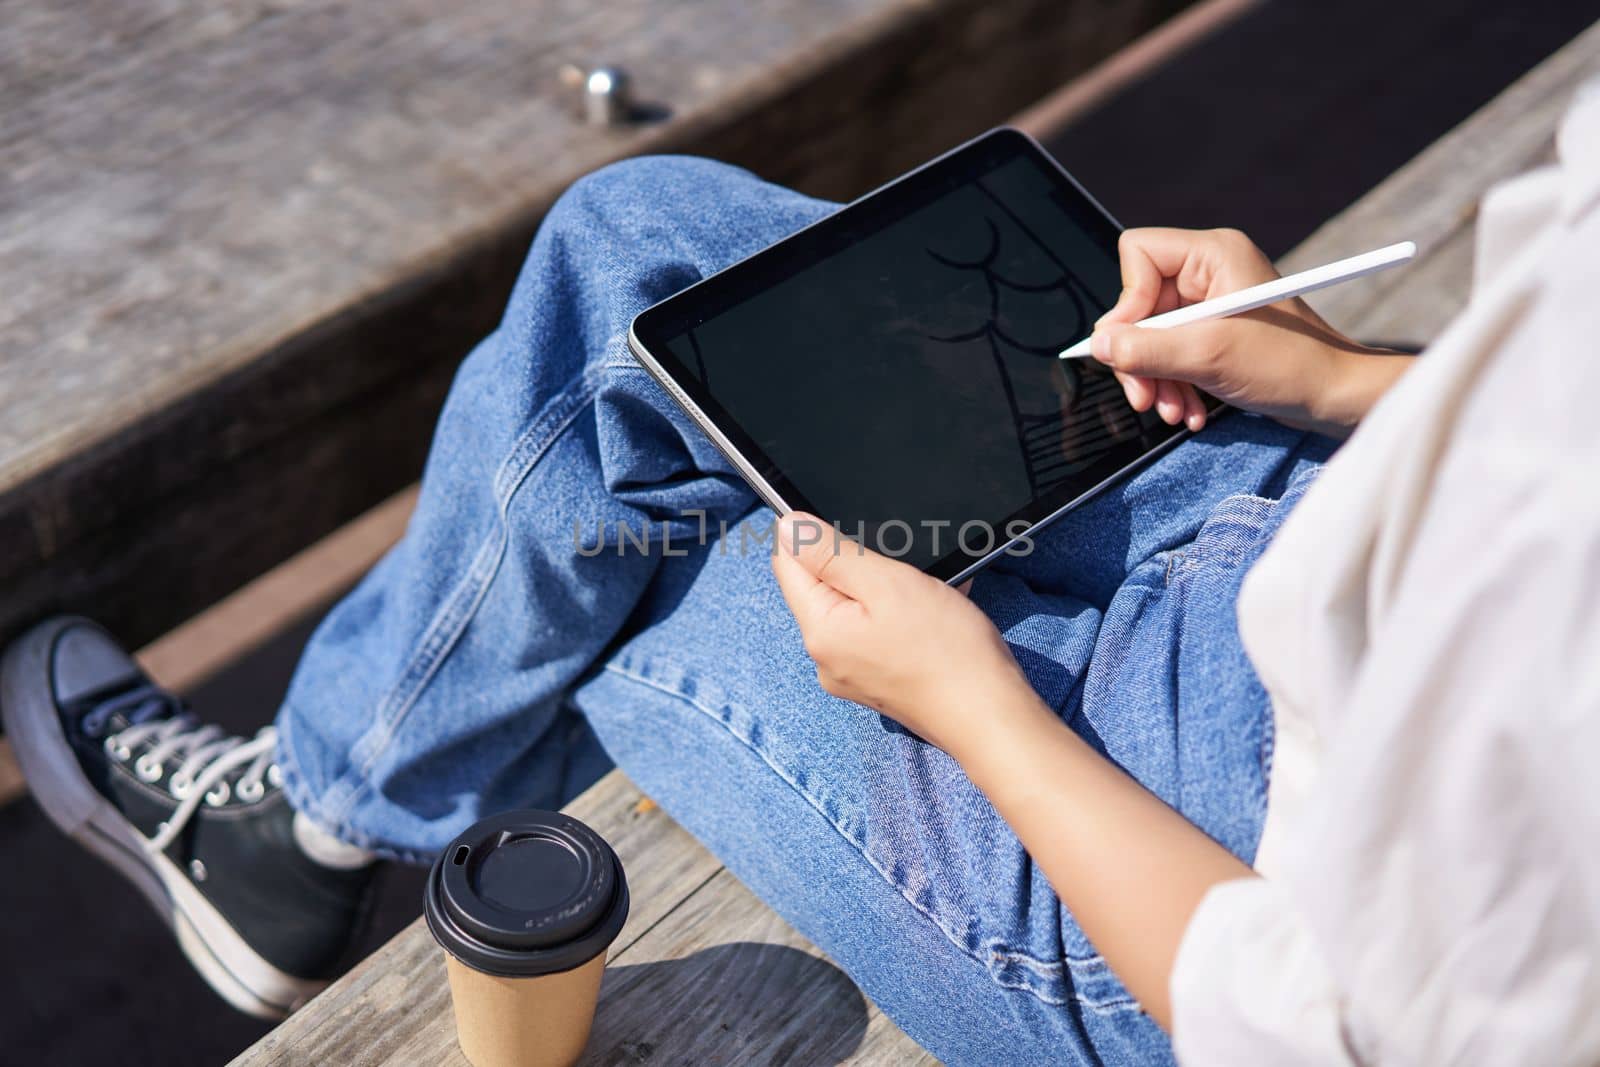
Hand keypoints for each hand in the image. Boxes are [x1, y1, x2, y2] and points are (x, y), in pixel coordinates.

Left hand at [770, 513, 1043, 757]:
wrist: (990, 716)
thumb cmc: (946, 649)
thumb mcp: (886, 584)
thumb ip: (830, 553)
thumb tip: (786, 526)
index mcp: (819, 631)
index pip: (788, 564)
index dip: (813, 536)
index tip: (857, 534)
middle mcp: (826, 657)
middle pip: (822, 587)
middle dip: (858, 564)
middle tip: (904, 567)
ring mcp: (852, 675)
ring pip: (854, 608)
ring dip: (885, 587)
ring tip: (926, 592)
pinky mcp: (879, 682)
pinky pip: (876, 633)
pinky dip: (899, 613)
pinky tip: (933, 612)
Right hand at [1093, 227, 1410, 435]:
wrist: (1336, 397)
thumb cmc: (1289, 365)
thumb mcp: (1208, 356)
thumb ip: (1146, 348)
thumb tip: (1096, 345)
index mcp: (1212, 254)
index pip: (1137, 254)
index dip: (1127, 302)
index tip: (1130, 347)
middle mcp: (1208, 271)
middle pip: (1139, 303)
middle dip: (1139, 356)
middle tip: (1144, 398)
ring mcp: (1212, 303)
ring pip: (1151, 334)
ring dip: (1156, 378)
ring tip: (1174, 412)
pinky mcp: (1215, 332)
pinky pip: (1172, 352)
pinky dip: (1175, 384)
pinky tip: (1190, 411)